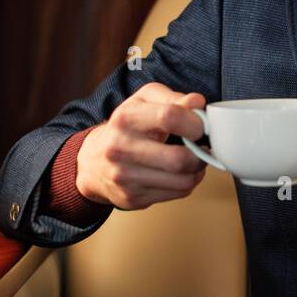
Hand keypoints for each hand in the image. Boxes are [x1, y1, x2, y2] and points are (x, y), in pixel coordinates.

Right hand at [75, 82, 207, 209]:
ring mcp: (125, 176)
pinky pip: (177, 193)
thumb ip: (174, 98)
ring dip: (198, 171)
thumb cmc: (126, 127)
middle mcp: (121, 148)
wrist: (92, 162)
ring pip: (183, 180)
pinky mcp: (133, 197)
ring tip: (194, 160)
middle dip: (201, 154)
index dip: (195, 123)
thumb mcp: (144, 102)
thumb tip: (198, 103)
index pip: (170, 117)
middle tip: (203, 147)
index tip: (202, 127)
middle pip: (179, 158)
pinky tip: (181, 173)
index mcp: (126, 118)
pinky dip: (188, 182)